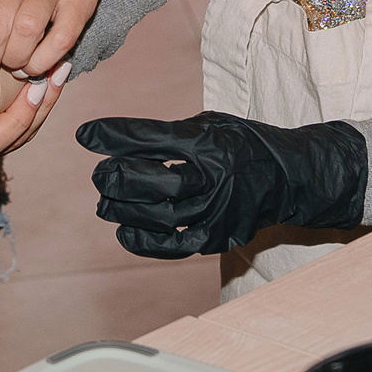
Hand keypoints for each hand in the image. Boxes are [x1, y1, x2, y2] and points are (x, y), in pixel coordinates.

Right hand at [0, 32, 67, 163]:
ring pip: (22, 133)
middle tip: (51, 76)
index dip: (12, 122)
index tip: (31, 89)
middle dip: (37, 110)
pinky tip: (52, 73)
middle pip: (11, 142)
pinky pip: (24, 120)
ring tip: (59, 70)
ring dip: (44, 102)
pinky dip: (41, 98)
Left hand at [76, 112, 367, 258]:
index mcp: (210, 142)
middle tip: (100, 174)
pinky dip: (142, 241)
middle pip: (156, 181)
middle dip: (118, 177)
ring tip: (106, 202)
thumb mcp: (207, 124)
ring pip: (159, 216)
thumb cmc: (240, 144)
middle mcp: (215, 178)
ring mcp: (216, 211)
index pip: (153, 137)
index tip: (84, 135)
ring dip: (123, 210)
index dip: (114, 135)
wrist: (287, 178)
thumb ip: (165, 133)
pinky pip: (171, 247)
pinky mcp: (216, 237)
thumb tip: (111, 139)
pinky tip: (124, 231)